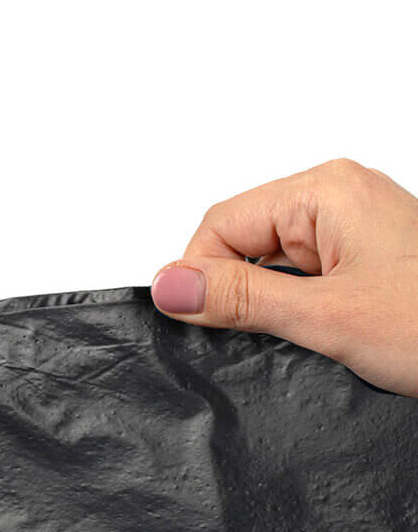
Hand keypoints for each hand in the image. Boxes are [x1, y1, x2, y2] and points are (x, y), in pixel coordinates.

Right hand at [150, 158, 417, 396]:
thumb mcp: (325, 319)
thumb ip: (239, 300)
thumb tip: (167, 287)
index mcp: (325, 191)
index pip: (219, 224)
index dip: (200, 280)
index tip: (205, 328)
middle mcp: (337, 200)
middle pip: (239, 243)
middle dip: (236, 297)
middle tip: (266, 340)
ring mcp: (352, 231)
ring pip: (267, 268)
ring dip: (266, 310)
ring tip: (305, 340)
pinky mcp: (363, 263)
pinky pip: (297, 283)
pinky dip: (292, 315)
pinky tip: (316, 340)